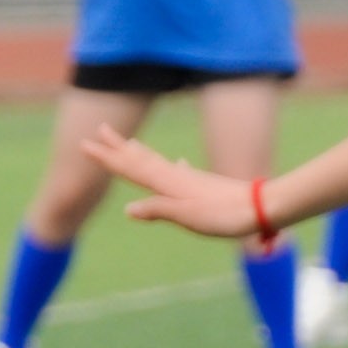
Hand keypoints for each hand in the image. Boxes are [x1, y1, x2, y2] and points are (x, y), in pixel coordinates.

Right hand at [84, 126, 269, 242]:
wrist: (263, 206)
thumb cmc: (225, 216)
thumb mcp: (188, 218)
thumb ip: (159, 210)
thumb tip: (128, 208)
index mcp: (168, 184)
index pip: (130, 168)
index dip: (107, 158)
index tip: (84, 144)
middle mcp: (176, 177)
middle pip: (140, 159)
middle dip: (118, 147)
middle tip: (99, 129)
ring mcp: (190, 179)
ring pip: (158, 162)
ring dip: (140, 152)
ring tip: (128, 143)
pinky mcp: (204, 184)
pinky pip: (178, 170)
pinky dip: (171, 164)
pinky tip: (178, 162)